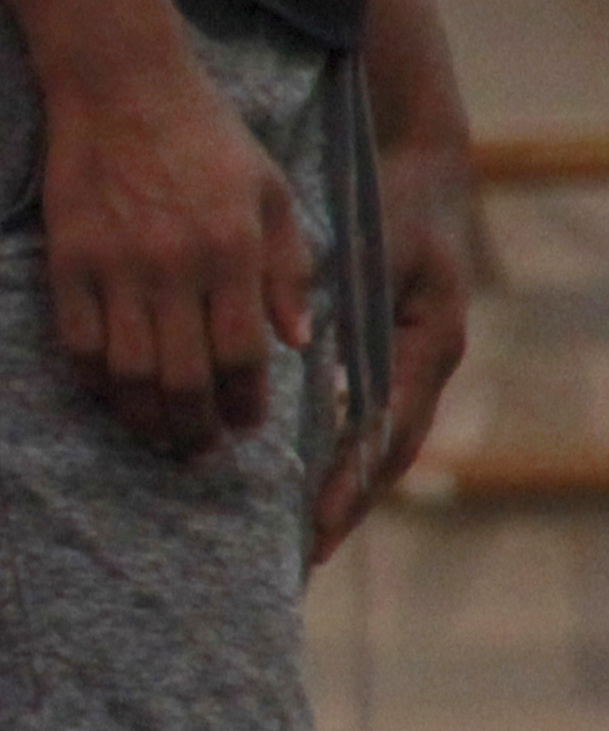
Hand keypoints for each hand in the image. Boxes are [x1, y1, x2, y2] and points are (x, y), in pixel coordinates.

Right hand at [37, 55, 314, 461]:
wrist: (122, 84)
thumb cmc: (207, 135)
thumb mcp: (272, 191)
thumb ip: (289, 268)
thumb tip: (296, 341)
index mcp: (234, 249)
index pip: (243, 353)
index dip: (245, 404)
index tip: (245, 428)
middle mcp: (177, 266)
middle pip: (184, 378)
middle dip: (194, 428)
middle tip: (199, 450)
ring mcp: (116, 266)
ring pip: (129, 373)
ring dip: (143, 418)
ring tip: (156, 436)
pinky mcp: (68, 261)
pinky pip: (77, 344)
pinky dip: (93, 381)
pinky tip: (109, 393)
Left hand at [311, 125, 475, 560]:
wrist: (420, 169)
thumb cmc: (396, 203)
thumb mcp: (377, 244)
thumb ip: (344, 294)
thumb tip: (302, 344)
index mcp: (428, 346)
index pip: (385, 433)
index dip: (352, 483)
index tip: (316, 526)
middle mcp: (424, 366)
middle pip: (385, 456)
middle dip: (347, 507)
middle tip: (304, 560)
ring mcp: (411, 366)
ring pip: (378, 446)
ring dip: (343, 493)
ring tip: (302, 544)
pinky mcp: (389, 358)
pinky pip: (366, 422)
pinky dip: (340, 459)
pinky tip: (304, 486)